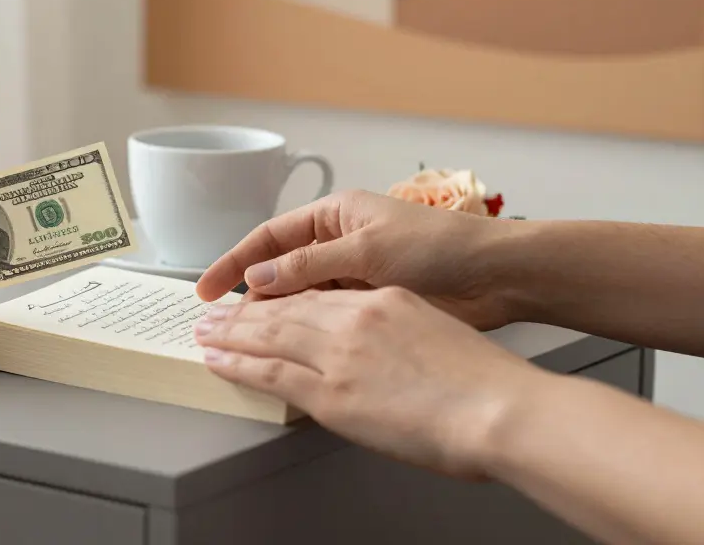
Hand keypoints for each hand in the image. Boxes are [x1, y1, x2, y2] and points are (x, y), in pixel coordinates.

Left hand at [194, 286, 546, 479]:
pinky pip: (270, 372)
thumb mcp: (436, 332)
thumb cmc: (486, 383)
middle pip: (285, 309)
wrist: (499, 409)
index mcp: (383, 301)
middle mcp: (355, 319)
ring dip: (230, 334)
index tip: (258, 300)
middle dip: (245, 312)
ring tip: (204, 332)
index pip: (317, 294)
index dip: (281, 297)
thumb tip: (378, 350)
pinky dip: (238, 364)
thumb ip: (398, 332)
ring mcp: (340, 354)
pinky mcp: (331, 393)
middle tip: (214, 312)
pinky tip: (217, 360)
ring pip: (269, 335)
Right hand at [195, 189, 516, 330]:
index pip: (270, 237)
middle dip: (250, 293)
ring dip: (278, 315)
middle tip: (219, 321)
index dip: (234, 261)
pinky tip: (292, 348)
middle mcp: (341, 242)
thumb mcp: (365, 251)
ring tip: (248, 339)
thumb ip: (308, 267)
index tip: (206, 287)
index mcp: (336, 215)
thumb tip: (258, 279)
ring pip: (303, 297)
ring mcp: (356, 275)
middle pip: (281, 268)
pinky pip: (328, 318)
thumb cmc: (440, 247)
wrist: (498, 276)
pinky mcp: (372, 305)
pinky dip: (308, 331)